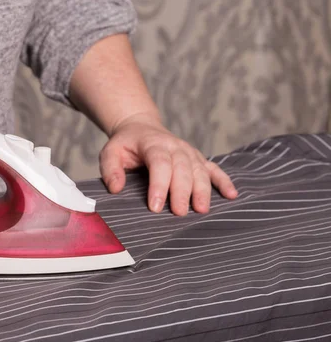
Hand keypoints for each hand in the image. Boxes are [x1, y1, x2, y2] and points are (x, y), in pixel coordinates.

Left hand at [99, 114, 237, 215]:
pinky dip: (224, 181)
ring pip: (200, 171)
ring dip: (203, 190)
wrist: (140, 128)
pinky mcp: (198, 159)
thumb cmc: (125, 144)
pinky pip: (214, 169)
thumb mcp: (110, 152)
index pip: (160, 163)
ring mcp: (189, 152)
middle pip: (183, 169)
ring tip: (202, 210)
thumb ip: (110, 169)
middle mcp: (175, 147)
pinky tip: (232, 195)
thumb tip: (116, 188)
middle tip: (179, 213)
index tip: (155, 206)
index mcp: (153, 144)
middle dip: (182, 192)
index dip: (159, 185)